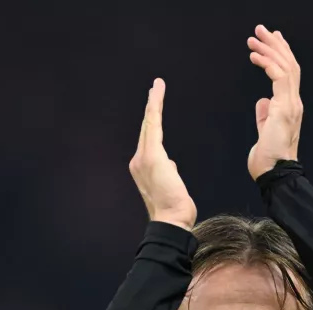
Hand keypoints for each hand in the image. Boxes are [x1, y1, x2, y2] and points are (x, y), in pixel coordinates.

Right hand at [129, 78, 196, 230]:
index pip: (148, 140)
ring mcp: (143, 158)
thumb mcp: (170, 187)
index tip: (154, 107)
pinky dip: (155, 106)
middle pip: (146, 129)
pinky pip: (153, 124)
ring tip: (157, 87)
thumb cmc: (174, 210)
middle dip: (151, 107)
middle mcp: (138, 161)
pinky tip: (157, 92)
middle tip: (156, 88)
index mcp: (142, 169)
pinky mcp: (152, 155)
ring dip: (153, 103)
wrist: (171, 220)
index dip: (150, 122)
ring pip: (149, 124)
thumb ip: (167, 172)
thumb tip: (170, 165)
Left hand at [247, 25, 302, 179]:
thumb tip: (262, 101)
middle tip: (260, 30)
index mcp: (290, 108)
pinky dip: (266, 62)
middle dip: (275, 44)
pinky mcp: (284, 107)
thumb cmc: (268, 159)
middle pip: (290, 64)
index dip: (280, 55)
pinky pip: (278, 76)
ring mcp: (291, 104)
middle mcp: (294, 103)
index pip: (289, 74)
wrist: (274, 173)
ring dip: (269, 48)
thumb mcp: (265, 132)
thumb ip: (265, 116)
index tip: (270, 40)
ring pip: (285, 66)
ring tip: (253, 38)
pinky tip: (254, 55)